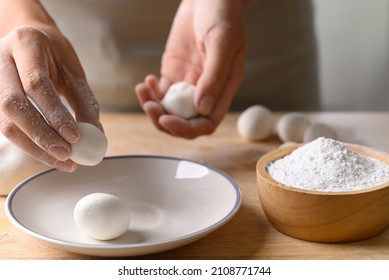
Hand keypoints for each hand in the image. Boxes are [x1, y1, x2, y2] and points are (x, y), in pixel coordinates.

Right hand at [0, 25, 100, 170]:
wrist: (28, 39)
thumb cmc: (55, 55)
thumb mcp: (73, 70)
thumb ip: (84, 101)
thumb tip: (96, 135)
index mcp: (25, 45)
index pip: (36, 84)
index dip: (55, 114)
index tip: (75, 137)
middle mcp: (0, 61)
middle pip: (14, 105)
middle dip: (42, 136)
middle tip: (67, 155)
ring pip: (5, 121)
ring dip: (34, 147)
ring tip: (63, 162)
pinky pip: (6, 127)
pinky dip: (29, 145)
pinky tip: (49, 155)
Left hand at [136, 0, 246, 138]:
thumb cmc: (222, 14)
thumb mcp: (222, 42)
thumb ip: (214, 75)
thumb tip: (202, 107)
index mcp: (223, 88)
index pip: (207, 122)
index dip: (187, 128)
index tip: (167, 119)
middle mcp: (206, 91)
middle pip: (186, 121)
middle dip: (165, 121)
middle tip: (150, 107)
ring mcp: (189, 84)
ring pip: (170, 110)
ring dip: (154, 108)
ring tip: (143, 91)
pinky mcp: (175, 74)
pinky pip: (161, 94)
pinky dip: (150, 93)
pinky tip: (147, 82)